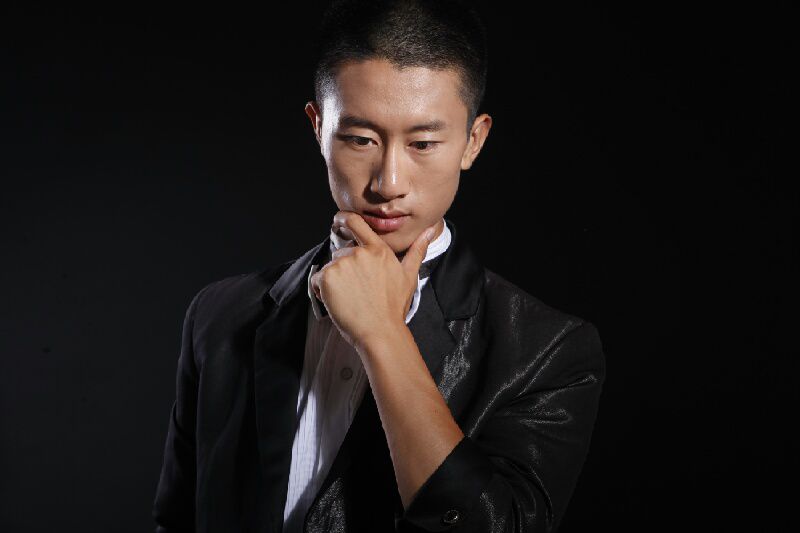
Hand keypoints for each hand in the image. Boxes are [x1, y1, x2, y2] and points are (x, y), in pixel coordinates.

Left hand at [309, 210, 438, 349]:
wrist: (380, 332)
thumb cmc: (394, 308)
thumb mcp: (409, 276)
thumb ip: (417, 250)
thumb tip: (429, 231)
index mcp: (378, 250)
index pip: (357, 223)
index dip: (344, 218)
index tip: (338, 220)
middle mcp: (359, 253)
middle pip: (342, 253)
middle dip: (344, 269)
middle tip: (356, 291)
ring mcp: (342, 264)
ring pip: (330, 267)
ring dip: (334, 280)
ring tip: (349, 298)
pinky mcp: (327, 277)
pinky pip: (317, 280)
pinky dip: (321, 290)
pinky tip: (337, 302)